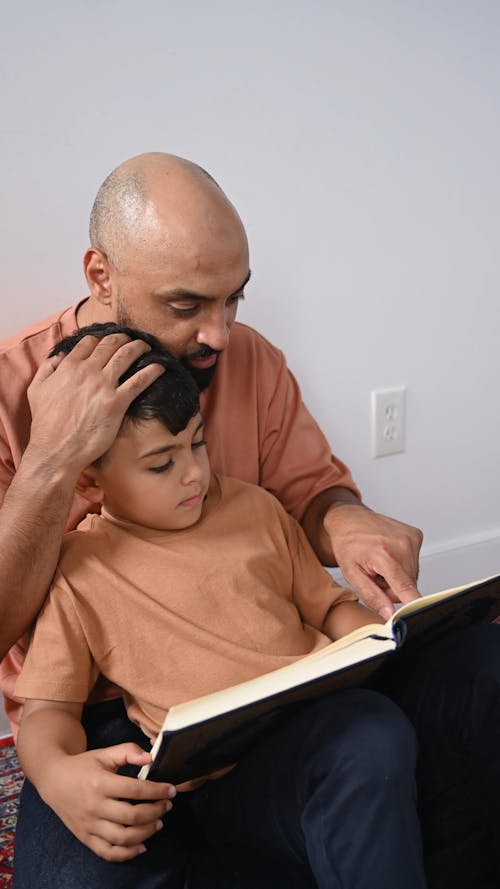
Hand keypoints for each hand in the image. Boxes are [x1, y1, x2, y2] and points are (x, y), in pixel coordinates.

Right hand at [26, 333, 163, 474]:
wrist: (56, 449)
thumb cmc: (46, 423)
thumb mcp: (36, 390)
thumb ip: (46, 369)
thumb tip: (59, 357)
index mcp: (68, 367)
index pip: (89, 342)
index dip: (102, 338)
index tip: (111, 339)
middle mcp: (87, 372)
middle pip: (111, 344)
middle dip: (124, 338)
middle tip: (133, 339)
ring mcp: (103, 386)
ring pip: (126, 356)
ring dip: (140, 347)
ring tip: (147, 347)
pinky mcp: (116, 403)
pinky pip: (139, 381)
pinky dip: (152, 371)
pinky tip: (160, 367)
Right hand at [40, 743, 175, 861]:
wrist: (53, 780)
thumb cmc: (82, 766)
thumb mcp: (104, 753)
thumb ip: (128, 751)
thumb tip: (150, 758)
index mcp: (100, 783)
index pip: (135, 790)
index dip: (157, 791)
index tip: (171, 790)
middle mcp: (94, 806)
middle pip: (132, 816)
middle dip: (155, 812)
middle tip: (167, 806)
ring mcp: (89, 825)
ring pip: (122, 837)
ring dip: (146, 833)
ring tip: (158, 823)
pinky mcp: (85, 837)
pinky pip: (107, 852)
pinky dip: (126, 853)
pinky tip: (141, 845)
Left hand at [324, 505, 422, 618]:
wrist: (349, 519)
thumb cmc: (347, 544)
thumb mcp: (351, 574)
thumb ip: (371, 596)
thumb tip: (389, 614)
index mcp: (385, 555)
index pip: (406, 588)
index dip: (412, 605)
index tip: (418, 614)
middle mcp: (402, 544)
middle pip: (408, 586)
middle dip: (392, 587)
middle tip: (375, 574)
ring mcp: (411, 538)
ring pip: (412, 576)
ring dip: (396, 576)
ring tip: (380, 563)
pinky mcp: (416, 535)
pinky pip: (414, 562)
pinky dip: (402, 563)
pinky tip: (388, 554)